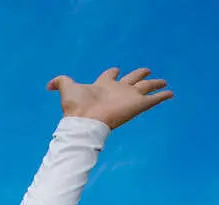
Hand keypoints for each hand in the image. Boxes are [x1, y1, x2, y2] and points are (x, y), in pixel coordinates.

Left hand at [47, 67, 172, 129]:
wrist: (85, 121)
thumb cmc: (76, 106)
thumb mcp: (66, 88)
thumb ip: (59, 82)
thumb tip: (48, 85)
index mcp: (103, 85)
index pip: (110, 76)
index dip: (113, 72)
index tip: (116, 69)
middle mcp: (117, 91)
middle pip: (132, 79)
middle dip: (139, 74)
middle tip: (146, 70)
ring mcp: (128, 98)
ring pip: (146, 87)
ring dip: (155, 83)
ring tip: (163, 81)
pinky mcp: (137, 105)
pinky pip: (153, 100)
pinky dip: (162, 96)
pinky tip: (170, 93)